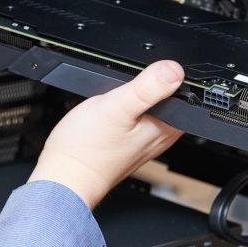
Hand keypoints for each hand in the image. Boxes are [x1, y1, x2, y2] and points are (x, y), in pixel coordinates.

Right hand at [29, 61, 184, 207]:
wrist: (64, 176)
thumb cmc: (88, 149)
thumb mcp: (117, 107)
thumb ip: (148, 87)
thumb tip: (174, 70)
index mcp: (169, 125)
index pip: (182, 88)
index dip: (162, 73)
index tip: (139, 78)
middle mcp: (162, 134)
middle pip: (165, 95)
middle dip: (145, 84)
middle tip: (121, 92)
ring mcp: (146, 139)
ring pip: (148, 104)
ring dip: (133, 96)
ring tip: (113, 100)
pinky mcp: (130, 142)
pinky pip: (135, 115)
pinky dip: (123, 108)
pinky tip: (110, 111)